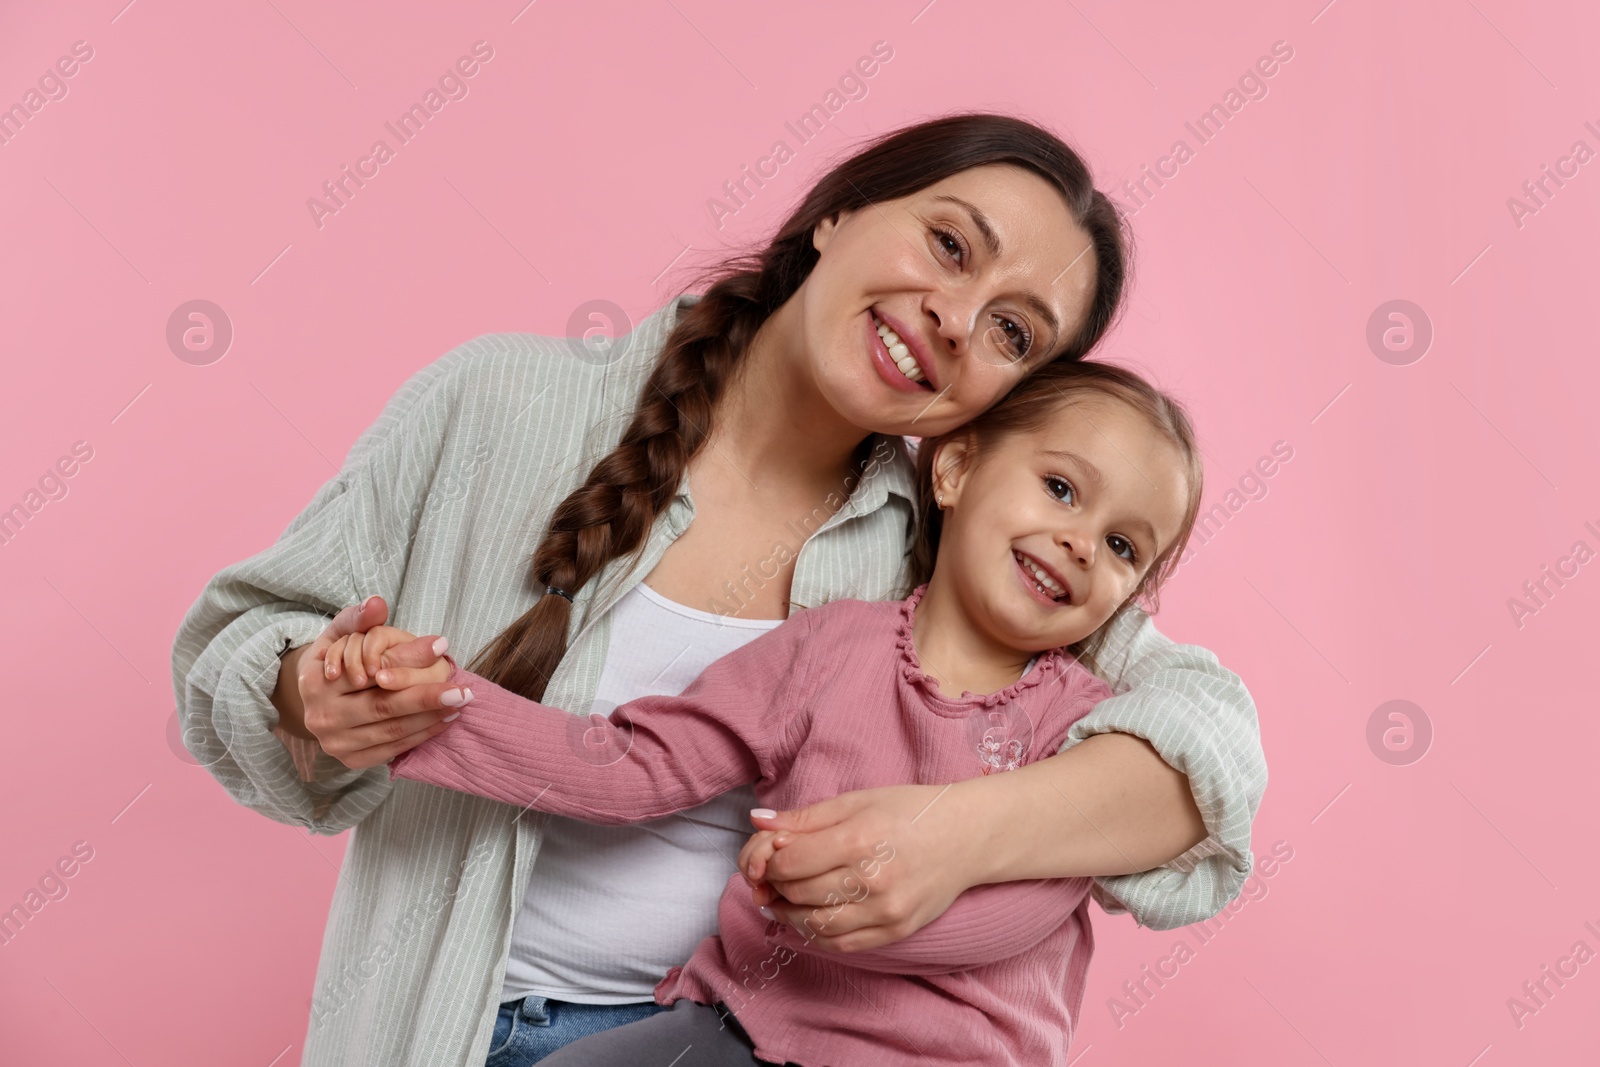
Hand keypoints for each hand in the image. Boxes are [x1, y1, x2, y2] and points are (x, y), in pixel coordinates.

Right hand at [296, 596, 470, 769]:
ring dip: (430, 718)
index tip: (441, 647)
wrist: (316, 699)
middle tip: (463, 690)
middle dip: (427, 697)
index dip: (407, 660)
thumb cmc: (335, 660)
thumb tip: (378, 603)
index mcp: (314, 683)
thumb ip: (358, 618)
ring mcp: (335, 743)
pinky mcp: (350, 760)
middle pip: (383, 707)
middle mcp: (321, 717)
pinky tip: (444, 720)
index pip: (370, 670)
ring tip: (460, 703)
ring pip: (392, 731)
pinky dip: (422, 735)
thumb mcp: (340, 634)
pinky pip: (393, 748)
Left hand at [744, 783, 986, 953]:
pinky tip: (810, 916)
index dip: (768, 860)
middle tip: (772, 874)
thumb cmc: (910, 812)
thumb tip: (758, 823)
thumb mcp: (856, 801)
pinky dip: (816, 934)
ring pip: (814, 925)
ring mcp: (886, 911)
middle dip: (774, 884)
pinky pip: (841, 944)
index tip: (770, 852)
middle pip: (798, 893)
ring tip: (784, 897)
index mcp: (860, 839)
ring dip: (789, 913)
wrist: (967, 836)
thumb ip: (804, 818)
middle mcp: (873, 880)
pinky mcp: (896, 931)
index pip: (789, 863)